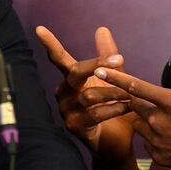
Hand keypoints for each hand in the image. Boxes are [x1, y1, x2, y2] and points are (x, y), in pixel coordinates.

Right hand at [37, 26, 133, 159]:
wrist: (118, 141)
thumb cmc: (113, 106)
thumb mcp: (113, 79)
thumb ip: (107, 56)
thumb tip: (101, 29)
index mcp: (71, 79)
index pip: (59, 59)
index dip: (50, 44)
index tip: (39, 28)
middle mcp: (64, 93)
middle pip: (76, 73)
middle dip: (97, 64)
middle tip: (119, 60)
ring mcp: (67, 111)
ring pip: (89, 95)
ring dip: (113, 92)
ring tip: (131, 93)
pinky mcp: (76, 127)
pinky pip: (95, 114)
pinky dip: (113, 109)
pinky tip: (127, 107)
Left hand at [93, 64, 170, 169]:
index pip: (137, 87)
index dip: (116, 78)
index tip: (99, 71)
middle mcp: (160, 120)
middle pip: (136, 107)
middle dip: (142, 104)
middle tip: (161, 108)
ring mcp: (158, 140)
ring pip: (141, 126)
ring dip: (149, 123)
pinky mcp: (158, 157)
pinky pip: (149, 144)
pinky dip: (155, 141)